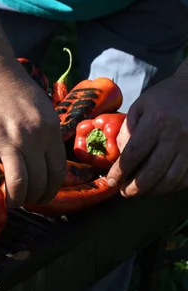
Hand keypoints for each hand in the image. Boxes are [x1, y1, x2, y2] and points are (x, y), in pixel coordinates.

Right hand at [0, 62, 66, 207]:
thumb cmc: (16, 90)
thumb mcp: (43, 109)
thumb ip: (47, 134)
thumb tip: (47, 160)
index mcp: (50, 131)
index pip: (57, 171)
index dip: (51, 190)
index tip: (43, 195)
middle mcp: (32, 139)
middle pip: (39, 182)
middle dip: (34, 198)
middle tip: (26, 199)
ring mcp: (8, 142)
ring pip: (18, 185)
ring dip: (15, 200)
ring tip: (10, 202)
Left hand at [107, 73, 187, 196]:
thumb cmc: (163, 97)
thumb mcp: (140, 107)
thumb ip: (127, 130)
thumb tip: (120, 157)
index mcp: (156, 122)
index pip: (133, 154)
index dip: (120, 171)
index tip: (111, 181)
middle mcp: (175, 136)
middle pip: (153, 171)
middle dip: (135, 187)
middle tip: (124, 192)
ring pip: (171, 179)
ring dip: (152, 190)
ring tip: (139, 191)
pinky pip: (186, 178)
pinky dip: (171, 187)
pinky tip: (160, 186)